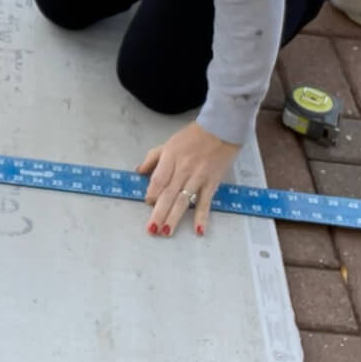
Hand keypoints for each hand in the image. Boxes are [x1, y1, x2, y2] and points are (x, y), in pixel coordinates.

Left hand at [137, 121, 239, 238]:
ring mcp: (198, 177)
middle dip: (159, 213)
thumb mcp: (169, 142)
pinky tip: (198, 230)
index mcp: (170, 157)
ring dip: (174, 217)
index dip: (152, 193)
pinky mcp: (212, 183)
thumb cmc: (193, 135)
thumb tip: (138, 171)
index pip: (158, 179)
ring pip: (183, 200)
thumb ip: (153, 157)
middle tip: (151, 230)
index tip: (147, 203)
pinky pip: (205, 202)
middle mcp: (183, 169)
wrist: (222, 128)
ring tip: (166, 232)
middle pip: (168, 193)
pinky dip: (202, 217)